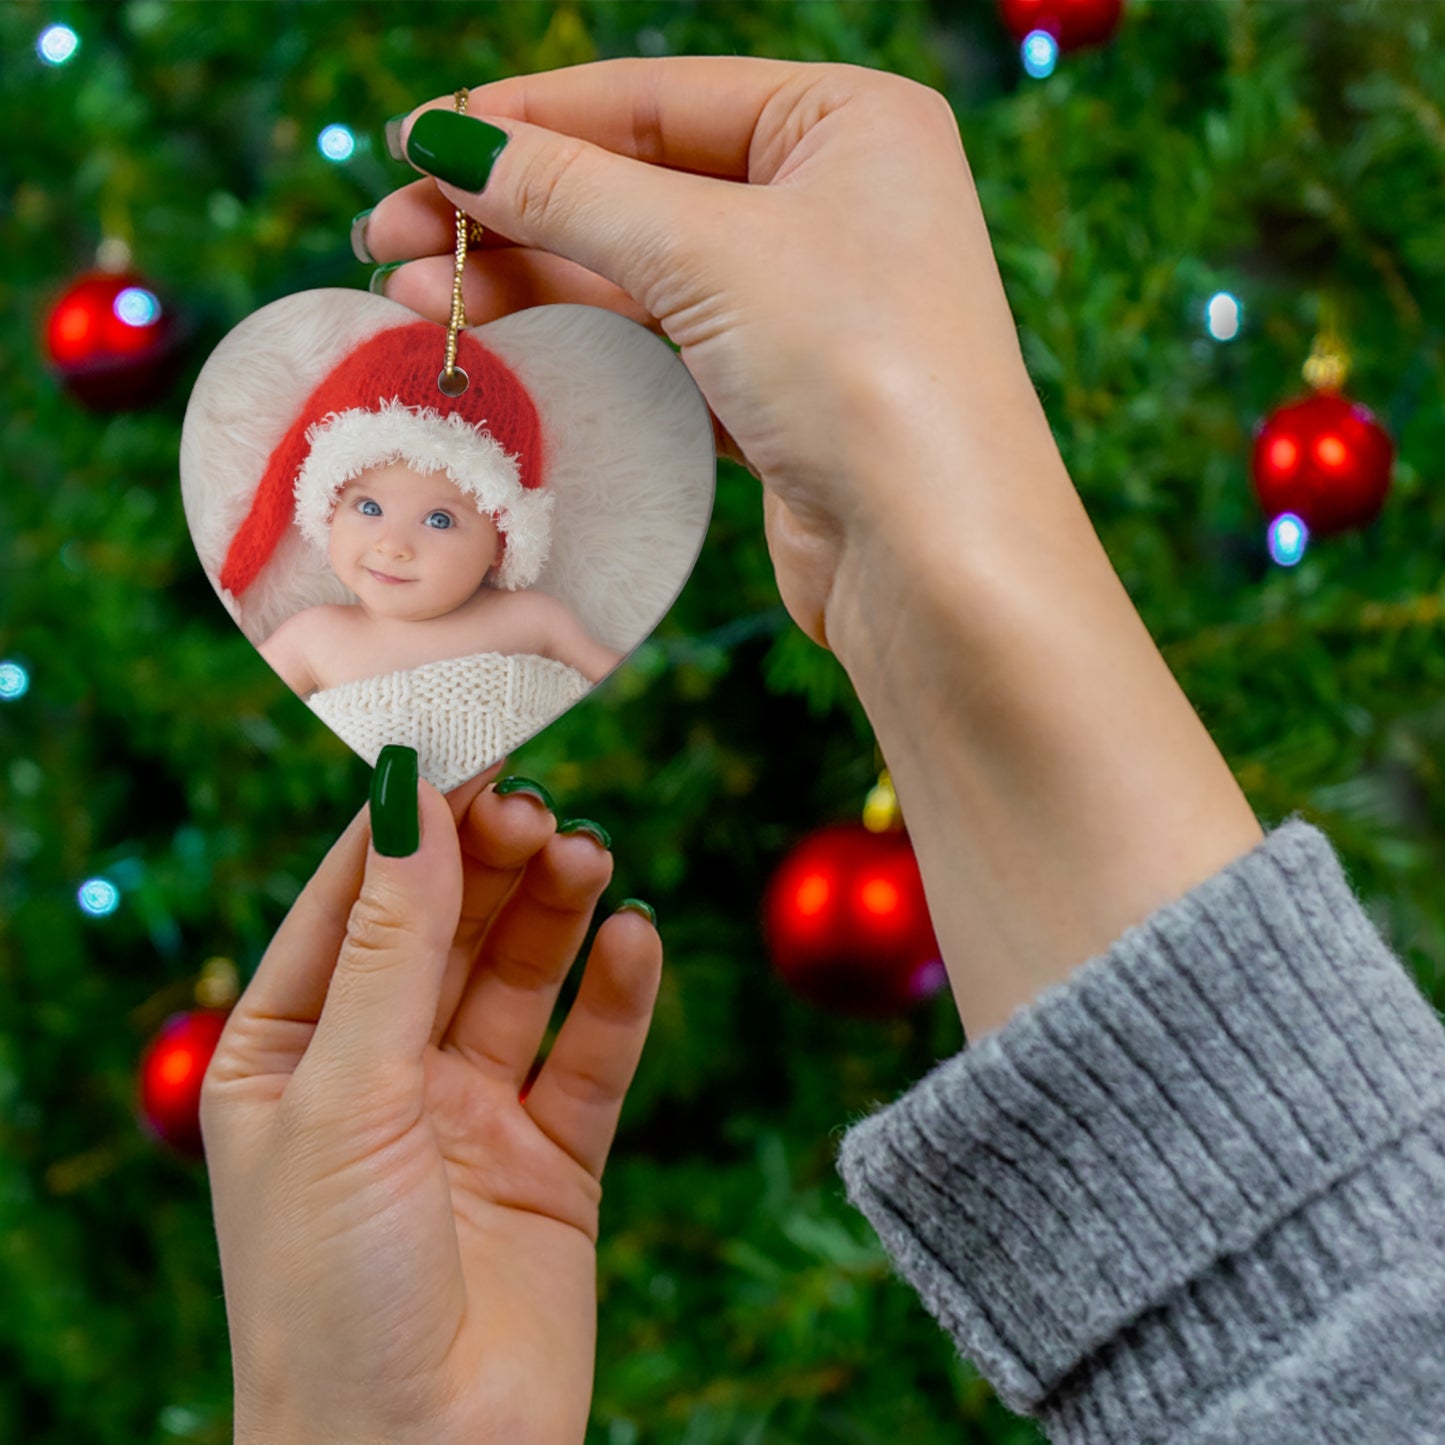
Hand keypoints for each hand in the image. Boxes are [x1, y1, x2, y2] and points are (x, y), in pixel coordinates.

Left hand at [201, 767, 660, 1444]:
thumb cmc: (332, 1293)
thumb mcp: (346, 1095)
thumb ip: (391, 945)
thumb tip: (411, 794)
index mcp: (289, 1052)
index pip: (352, 901)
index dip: (409, 820)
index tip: (468, 740)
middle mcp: (380, 1072)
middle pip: (447, 927)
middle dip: (490, 861)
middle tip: (539, 807)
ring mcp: (469, 1113)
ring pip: (521, 977)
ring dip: (555, 912)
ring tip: (589, 856)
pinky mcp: (552, 1159)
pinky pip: (591, 1056)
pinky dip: (617, 995)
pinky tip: (635, 940)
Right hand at [361, 57, 1057, 654]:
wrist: (934, 558)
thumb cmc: (859, 371)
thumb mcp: (707, 252)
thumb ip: (571, 190)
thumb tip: (449, 140)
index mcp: (847, 121)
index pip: (655, 97)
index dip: (527, 117)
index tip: (416, 140)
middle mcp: (834, 199)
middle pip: (637, 181)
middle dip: (510, 207)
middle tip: (389, 234)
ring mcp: (808, 298)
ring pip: (641, 265)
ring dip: (529, 275)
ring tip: (413, 292)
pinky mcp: (781, 388)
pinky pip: (662, 338)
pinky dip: (583, 335)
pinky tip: (501, 334)